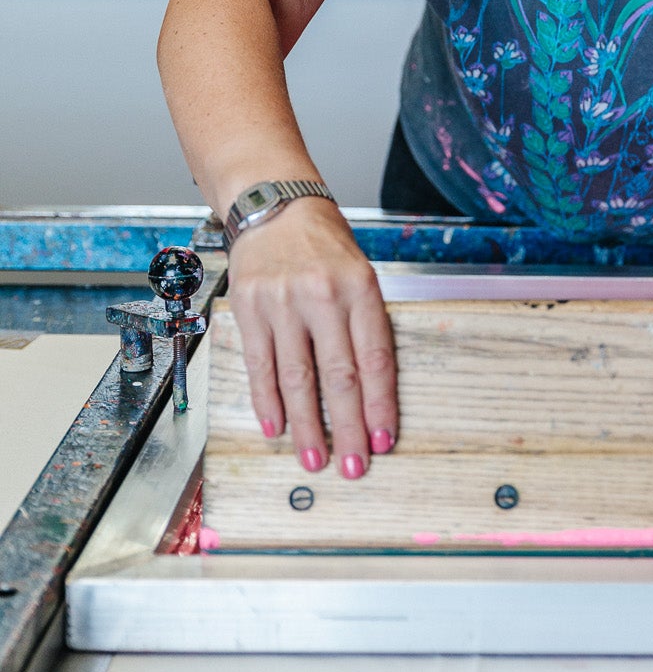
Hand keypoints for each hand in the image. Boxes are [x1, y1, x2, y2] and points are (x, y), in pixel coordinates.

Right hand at [226, 198, 397, 478]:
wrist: (274, 205)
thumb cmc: (324, 244)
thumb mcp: (359, 272)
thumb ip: (364, 323)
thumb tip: (372, 389)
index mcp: (360, 287)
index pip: (374, 357)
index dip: (379, 404)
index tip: (384, 440)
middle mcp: (322, 295)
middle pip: (338, 375)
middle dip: (348, 427)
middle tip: (353, 465)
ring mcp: (282, 302)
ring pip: (297, 378)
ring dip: (306, 425)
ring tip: (314, 458)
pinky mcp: (249, 308)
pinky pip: (260, 364)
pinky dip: (267, 401)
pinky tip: (276, 427)